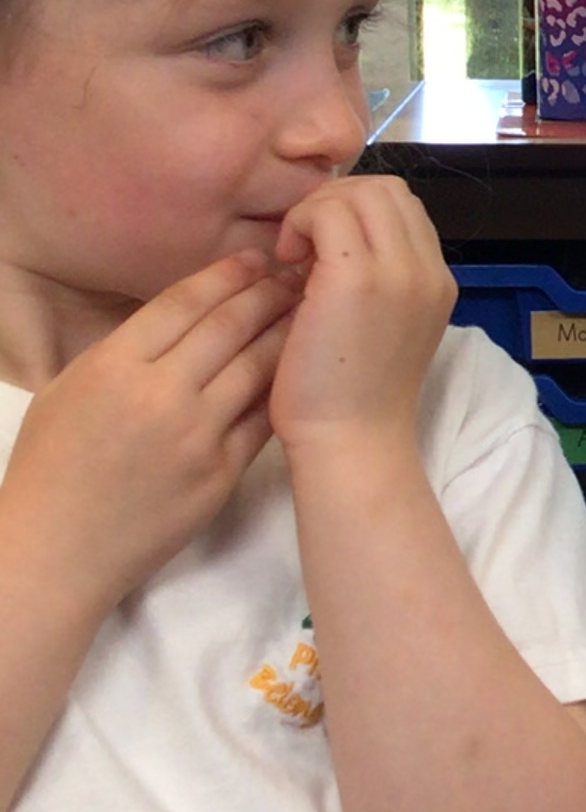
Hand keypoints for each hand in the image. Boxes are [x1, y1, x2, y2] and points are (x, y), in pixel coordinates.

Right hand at [0, 253, 296, 614]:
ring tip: (307, 313)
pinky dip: (282, 390)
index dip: (225, 275)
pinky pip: (262, 420)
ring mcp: (196, 437)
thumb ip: (121, 352)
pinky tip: (298, 372)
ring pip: (257, 368)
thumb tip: (176, 319)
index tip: (252, 260)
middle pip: (229, 327)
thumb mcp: (67, 390)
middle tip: (293, 275)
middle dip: (266, 294)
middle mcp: (160, 395)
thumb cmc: (51, 467)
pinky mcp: (221, 475)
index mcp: (113, 366)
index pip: (184, 302)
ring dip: (286, 334)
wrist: (58, 551)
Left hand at [269, 177, 457, 460]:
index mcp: (438, 282)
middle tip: (306, 246)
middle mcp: (428, 271)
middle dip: (337, 201)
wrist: (352, 442)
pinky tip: (287, 264)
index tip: (325, 251)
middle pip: (387, 189)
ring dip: (318, 211)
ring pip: (358, 193)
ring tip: (297, 256)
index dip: (358, 212)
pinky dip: (301, 224)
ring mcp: (399, 271)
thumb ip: (379, 281)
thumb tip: (334, 241)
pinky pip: (327, 213)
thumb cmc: (353, 398)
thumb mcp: (384, 328)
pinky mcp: (358, 278)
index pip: (404, 207)